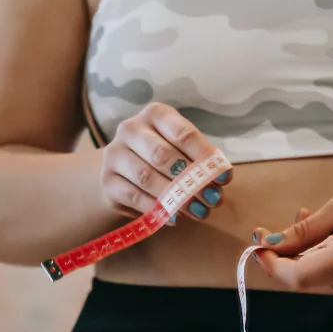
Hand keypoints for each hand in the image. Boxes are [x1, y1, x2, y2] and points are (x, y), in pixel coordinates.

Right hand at [99, 103, 231, 221]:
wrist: (123, 173)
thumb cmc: (163, 158)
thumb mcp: (182, 150)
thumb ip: (201, 161)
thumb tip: (220, 180)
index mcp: (155, 114)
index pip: (183, 134)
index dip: (206, 157)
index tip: (225, 178)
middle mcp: (130, 129)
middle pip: (163, 156)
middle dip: (191, 181)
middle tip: (212, 200)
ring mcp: (114, 154)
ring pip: (147, 178)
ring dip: (176, 198)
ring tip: (198, 211)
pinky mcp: (107, 181)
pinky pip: (135, 197)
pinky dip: (158, 209)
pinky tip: (175, 217)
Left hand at [251, 172, 332, 295]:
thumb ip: (306, 229)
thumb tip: (269, 243)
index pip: (298, 278)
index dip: (272, 265)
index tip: (257, 244)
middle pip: (304, 279)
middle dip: (281, 256)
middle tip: (267, 229)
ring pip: (316, 275)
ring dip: (300, 252)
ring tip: (302, 218)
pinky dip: (318, 255)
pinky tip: (321, 231)